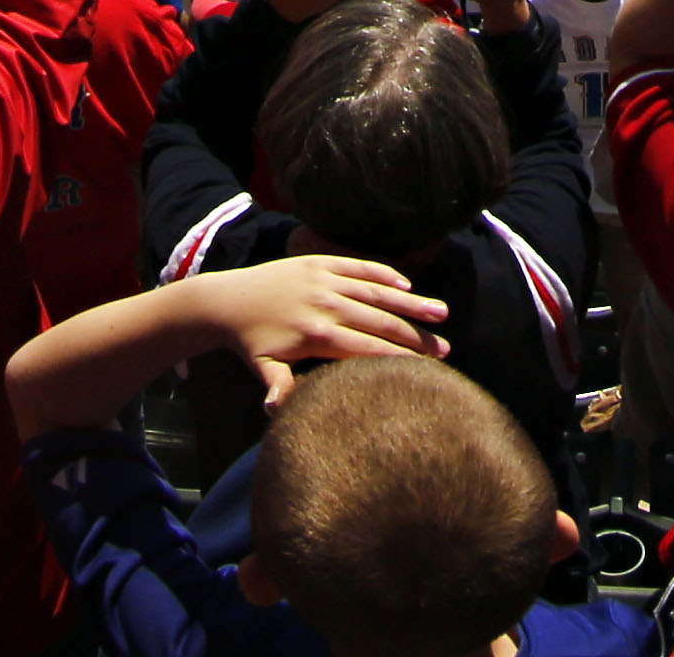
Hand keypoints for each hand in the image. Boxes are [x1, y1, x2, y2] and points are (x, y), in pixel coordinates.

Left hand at [184, 254, 448, 406]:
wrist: (227, 299)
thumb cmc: (250, 341)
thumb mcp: (261, 367)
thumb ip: (277, 387)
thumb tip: (277, 411)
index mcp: (316, 334)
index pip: (367, 348)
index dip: (399, 358)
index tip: (427, 369)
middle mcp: (326, 304)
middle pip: (381, 321)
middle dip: (416, 336)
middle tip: (446, 349)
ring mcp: (325, 279)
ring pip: (377, 292)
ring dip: (411, 302)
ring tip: (441, 313)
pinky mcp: (320, 262)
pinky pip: (359, 266)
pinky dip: (384, 274)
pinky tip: (407, 286)